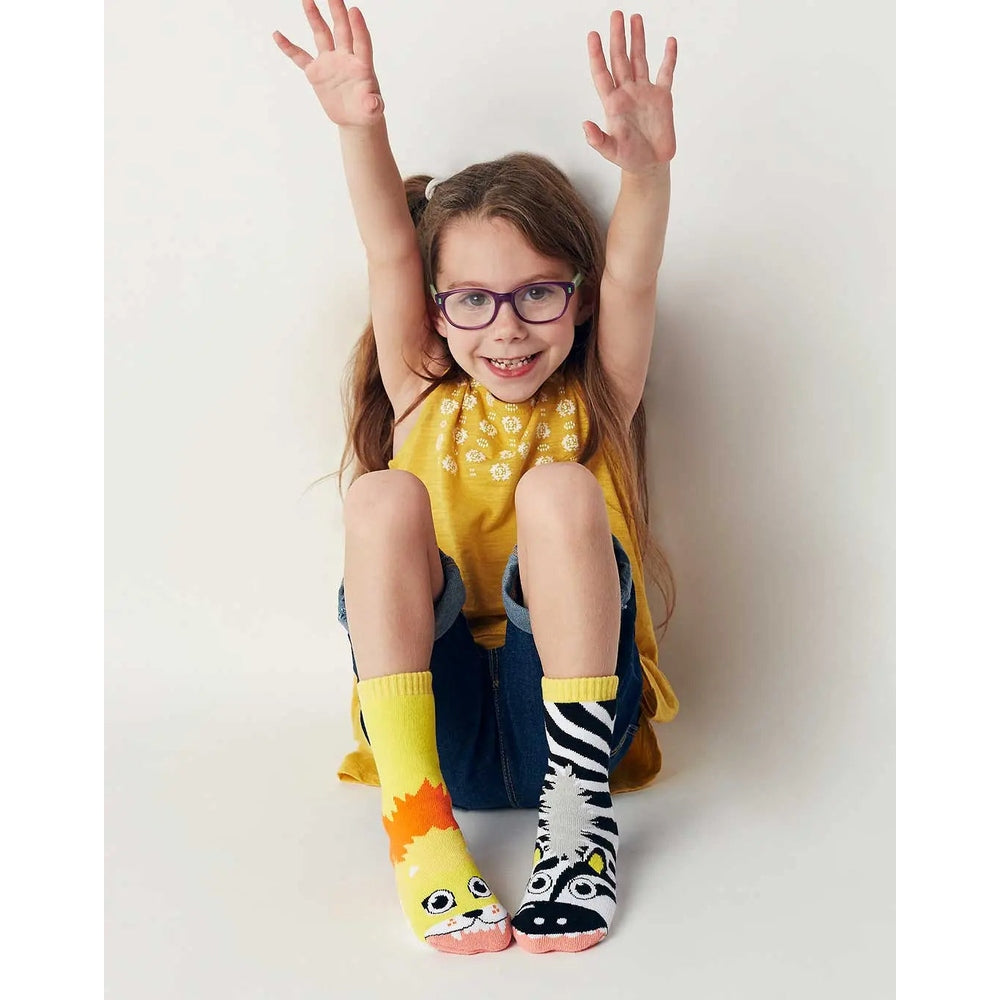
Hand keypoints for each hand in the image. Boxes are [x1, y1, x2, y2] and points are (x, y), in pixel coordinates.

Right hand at [273, 0, 382, 127]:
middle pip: (341, 30)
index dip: (358, 27)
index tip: (354, 10)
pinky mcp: (317, 72)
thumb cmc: (367, 112)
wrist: (354, 117)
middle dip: (337, 11)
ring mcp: (330, 62)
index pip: (361, 42)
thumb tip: (374, 104)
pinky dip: (289, 47)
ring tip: (307, 0)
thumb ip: (374, 104)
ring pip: (321, 35)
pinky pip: (300, 57)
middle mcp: (346, 58)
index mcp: (362, 65)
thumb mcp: (372, 110)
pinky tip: (278, 35)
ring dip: (315, 17)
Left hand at [584, 11, 676, 172]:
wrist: (650, 164)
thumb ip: (598, 140)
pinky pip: (665, 72)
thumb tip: (585, 126)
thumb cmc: (629, 158)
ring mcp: (644, 92)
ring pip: (639, 59)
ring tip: (635, 18)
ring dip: (637, 39)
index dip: (597, 54)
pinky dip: (668, 57)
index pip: (602, 73)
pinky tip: (669, 41)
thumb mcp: (611, 151)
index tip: (593, 35)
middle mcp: (627, 93)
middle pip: (620, 59)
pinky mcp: (662, 97)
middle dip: (618, 37)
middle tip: (616, 15)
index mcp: (613, 103)